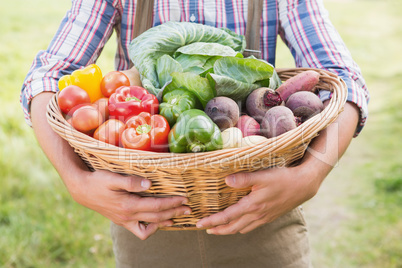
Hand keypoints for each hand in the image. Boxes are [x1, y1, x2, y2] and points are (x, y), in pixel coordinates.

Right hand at [69, 169, 190, 239]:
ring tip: (176, 217)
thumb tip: (149, 184)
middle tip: (188, 209)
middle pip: (157, 218)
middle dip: (174, 213)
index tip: (184, 199)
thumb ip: (131, 182)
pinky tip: (156, 222)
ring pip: (149, 227)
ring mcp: (125, 221)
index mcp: (128, 205)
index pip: (156, 206)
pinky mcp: (122, 221)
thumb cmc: (98, 181)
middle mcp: (128, 216)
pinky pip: (139, 230)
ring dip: (165, 222)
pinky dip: (150, 227)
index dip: (172, 203)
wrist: (82, 190)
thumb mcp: (113, 178)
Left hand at [196, 165, 318, 234]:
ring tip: (219, 228)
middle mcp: (257, 215)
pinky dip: (241, 227)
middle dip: (218, 229)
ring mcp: (264, 217)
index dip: (212, 221)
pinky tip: (240, 223)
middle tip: (205, 229)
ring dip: (229, 230)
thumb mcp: (263, 176)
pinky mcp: (270, 216)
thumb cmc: (283, 178)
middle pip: (233, 228)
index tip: (200, 223)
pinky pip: (252, 226)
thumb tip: (226, 180)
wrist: (304, 185)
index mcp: (252, 205)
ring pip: (242, 229)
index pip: (227, 217)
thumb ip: (244, 179)